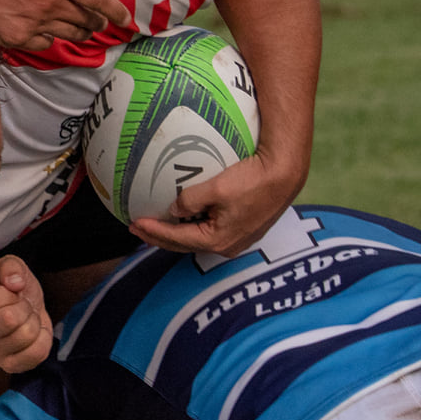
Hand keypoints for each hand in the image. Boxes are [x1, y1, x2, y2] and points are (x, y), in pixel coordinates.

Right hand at [0, 0, 132, 50]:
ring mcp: (34, 24)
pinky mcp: (18, 38)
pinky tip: (44, 29)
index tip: (127, 20)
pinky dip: (48, 38)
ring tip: (77, 28)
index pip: (98, 0)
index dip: (116, 11)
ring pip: (69, 35)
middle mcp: (50, 5)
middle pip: (86, 22)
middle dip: (96, 22)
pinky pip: (44, 44)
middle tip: (96, 21)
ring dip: (78, 33)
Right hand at [0, 255, 52, 372]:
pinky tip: (35, 333)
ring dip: (34, 322)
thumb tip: (16, 282)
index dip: (7, 293)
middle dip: (25, 307)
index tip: (11, 291)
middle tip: (22, 305)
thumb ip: (10, 266)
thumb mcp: (10, 267)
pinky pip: (36, 354)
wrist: (17, 309)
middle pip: (9, 320)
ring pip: (25, 336)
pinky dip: (44, 339)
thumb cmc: (11, 289)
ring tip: (27, 318)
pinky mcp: (10, 365)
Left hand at [130, 148, 304, 257]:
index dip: (154, 231)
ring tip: (156, 225)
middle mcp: (227, 245)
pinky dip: (192, 226)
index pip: (176, 238)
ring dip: (175, 233)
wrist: (286, 174)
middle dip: (159, 237)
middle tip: (137, 227)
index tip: (134, 222)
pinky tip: (185, 217)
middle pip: (184, 244)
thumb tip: (173, 208)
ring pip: (198, 239)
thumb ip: (189, 200)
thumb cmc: (253, 181)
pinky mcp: (244, 228)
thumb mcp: (216, 188)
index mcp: (217, 240)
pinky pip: (211, 231)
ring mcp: (237, 239)